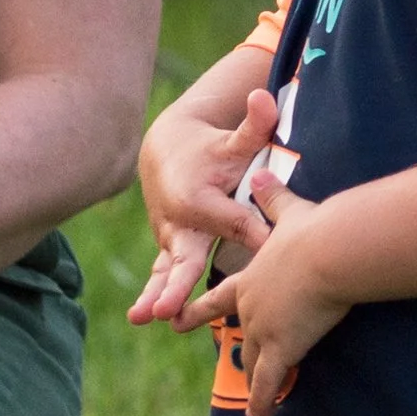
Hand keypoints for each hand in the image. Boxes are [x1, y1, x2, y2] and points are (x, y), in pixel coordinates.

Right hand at [129, 85, 278, 327]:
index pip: (236, 223)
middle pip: (187, 256)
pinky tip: (143, 319)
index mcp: (200, 197)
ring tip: (151, 316)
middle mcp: (180, 221)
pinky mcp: (168, 250)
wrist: (166, 151)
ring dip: (159, 294)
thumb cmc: (211, 149)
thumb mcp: (233, 140)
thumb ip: (253, 125)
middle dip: (181, 280)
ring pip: (167, 271)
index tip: (274, 250)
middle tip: (172, 303)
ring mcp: (171, 239)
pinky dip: (154, 295)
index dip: (257, 235)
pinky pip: (161, 275)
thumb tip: (265, 96)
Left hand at [177, 170, 346, 415]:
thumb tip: (260, 173)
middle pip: (238, 330)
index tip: (178, 319)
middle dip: (224, 342)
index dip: (201, 307)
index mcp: (251, 277)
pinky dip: (265, 401)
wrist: (326, 252)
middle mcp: (251, 305)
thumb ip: (272, 197)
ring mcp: (263, 328)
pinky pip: (269, 383)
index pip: (221, 295)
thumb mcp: (289, 211)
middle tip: (207, 350)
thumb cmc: (313, 231)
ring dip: (255, 383)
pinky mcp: (283, 347)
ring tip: (252, 407)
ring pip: (254, 362)